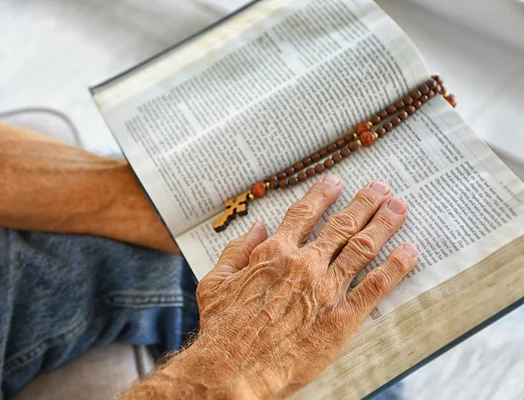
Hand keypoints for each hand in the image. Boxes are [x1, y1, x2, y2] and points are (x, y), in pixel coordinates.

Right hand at [122, 176, 416, 398]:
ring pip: (362, 248)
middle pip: (341, 225)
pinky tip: (409, 251)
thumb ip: (237, 250)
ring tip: (399, 208)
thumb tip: (256, 227)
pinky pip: (376, 286)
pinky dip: (396, 266)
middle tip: (380, 188)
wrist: (233, 370)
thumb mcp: (216, 282)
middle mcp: (304, 264)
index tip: (336, 181)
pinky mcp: (342, 318)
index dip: (322, 194)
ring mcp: (326, 289)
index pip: (304, 214)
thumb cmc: (222, 329)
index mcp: (274, 253)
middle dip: (364, 203)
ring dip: (383, 224)